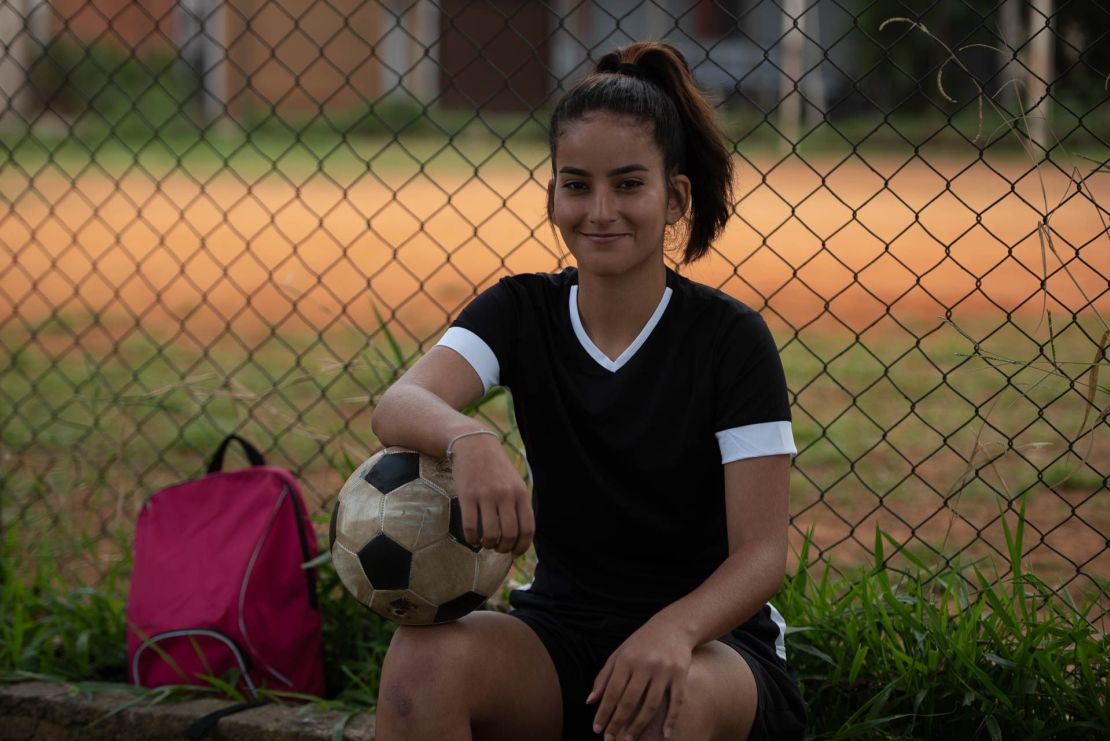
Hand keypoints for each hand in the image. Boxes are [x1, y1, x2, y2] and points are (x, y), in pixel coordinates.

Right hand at [449, 432, 533, 555]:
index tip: (515, 553)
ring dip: (488, 545)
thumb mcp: (514, 482)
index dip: (522, 546)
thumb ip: (519, 505)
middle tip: (498, 548)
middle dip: (504, 548)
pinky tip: (472, 539)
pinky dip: (471, 539)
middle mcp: (505, 495)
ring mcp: (486, 495)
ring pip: (490, 534)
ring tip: (485, 543)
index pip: (527, 528)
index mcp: (521, 493)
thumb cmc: (495, 468)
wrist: (474, 445)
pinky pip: (470, 526)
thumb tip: (520, 535)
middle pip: (509, 534)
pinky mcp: (467, 496)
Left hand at [587, 616, 694, 739]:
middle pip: (630, 701)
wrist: (673, 626)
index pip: (612, 691)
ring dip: (639, 725)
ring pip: (651, 705)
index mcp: (627, 659)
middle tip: (611, 740)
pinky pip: (676, 702)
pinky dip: (671, 719)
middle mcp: (645, 665)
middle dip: (618, 723)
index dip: (604, 712)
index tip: (597, 730)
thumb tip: (590, 701)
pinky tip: (665, 734)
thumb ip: (604, 677)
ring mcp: (664, 670)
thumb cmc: (641, 643)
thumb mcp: (619, 654)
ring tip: (629, 739)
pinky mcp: (681, 674)